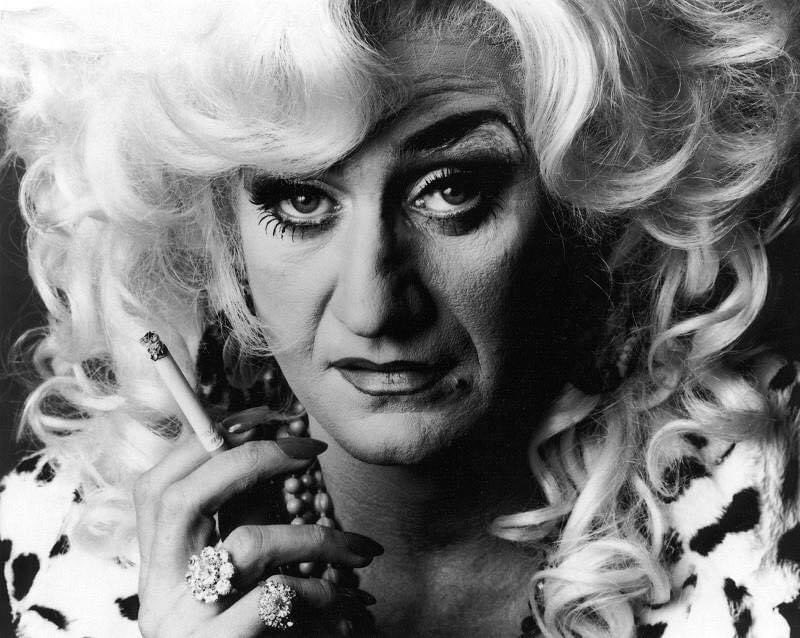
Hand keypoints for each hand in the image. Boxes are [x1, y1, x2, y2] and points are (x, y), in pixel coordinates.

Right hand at [133, 430, 382, 636]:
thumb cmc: (250, 636)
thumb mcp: (230, 579)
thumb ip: (237, 525)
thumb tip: (273, 452)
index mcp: (157, 564)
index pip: (159, 480)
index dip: (209, 438)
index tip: (266, 416)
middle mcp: (157, 592)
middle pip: (183, 496)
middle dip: (252, 456)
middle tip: (311, 449)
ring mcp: (183, 626)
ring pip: (246, 545)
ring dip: (316, 537)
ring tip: (360, 551)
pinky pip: (276, 600)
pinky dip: (322, 590)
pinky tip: (346, 604)